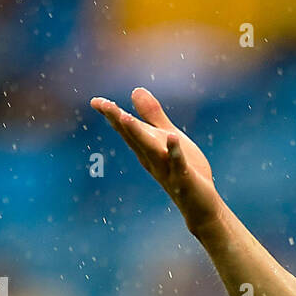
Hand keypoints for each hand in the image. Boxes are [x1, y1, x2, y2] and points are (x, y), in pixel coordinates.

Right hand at [89, 87, 222, 233]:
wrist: (200, 205)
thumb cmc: (183, 170)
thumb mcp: (168, 137)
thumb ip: (153, 116)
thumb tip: (135, 90)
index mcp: (147, 148)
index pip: (127, 130)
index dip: (112, 115)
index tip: (95, 101)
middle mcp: (152, 159)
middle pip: (133, 138)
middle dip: (119, 121)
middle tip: (104, 105)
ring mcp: (167, 170)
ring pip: (150, 151)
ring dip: (138, 135)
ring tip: (126, 118)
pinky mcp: (185, 179)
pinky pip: (178, 164)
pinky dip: (175, 152)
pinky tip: (173, 137)